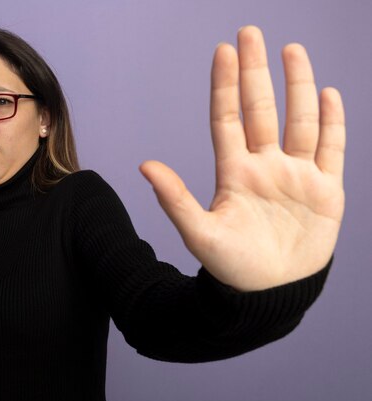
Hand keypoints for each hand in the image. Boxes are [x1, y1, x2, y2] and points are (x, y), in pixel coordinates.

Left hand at [140, 26, 344, 290]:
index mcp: (234, 172)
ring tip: (291, 50)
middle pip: (261, 109)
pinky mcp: (325, 191)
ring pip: (299, 121)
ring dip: (297, 86)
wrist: (269, 293)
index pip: (228, 119)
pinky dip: (332, 123)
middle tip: (250, 32)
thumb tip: (143, 165)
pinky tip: (329, 95)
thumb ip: (174, 198)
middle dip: (256, 72)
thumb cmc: (231, 267)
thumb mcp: (199, 233)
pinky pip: (331, 149)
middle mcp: (264, 166)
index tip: (223, 51)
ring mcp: (296, 175)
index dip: (225, 86)